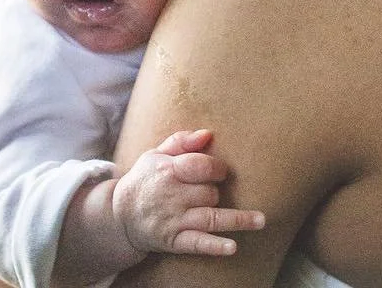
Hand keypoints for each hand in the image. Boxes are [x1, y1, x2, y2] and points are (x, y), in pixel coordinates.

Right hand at [112, 129, 264, 257]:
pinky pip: (198, 244)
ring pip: (211, 218)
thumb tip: (208, 134)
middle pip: (209, 193)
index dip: (217, 168)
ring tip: (261, 220)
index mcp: (168, 170)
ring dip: (238, 220)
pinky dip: (215, 246)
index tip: (222, 171)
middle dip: (216, 191)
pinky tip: (232, 247)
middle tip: (212, 191)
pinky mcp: (174, 241)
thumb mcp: (155, 154)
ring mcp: (174, 220)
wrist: (120, 214)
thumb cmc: (145, 179)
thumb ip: (181, 142)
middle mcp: (172, 195)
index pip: (200, 166)